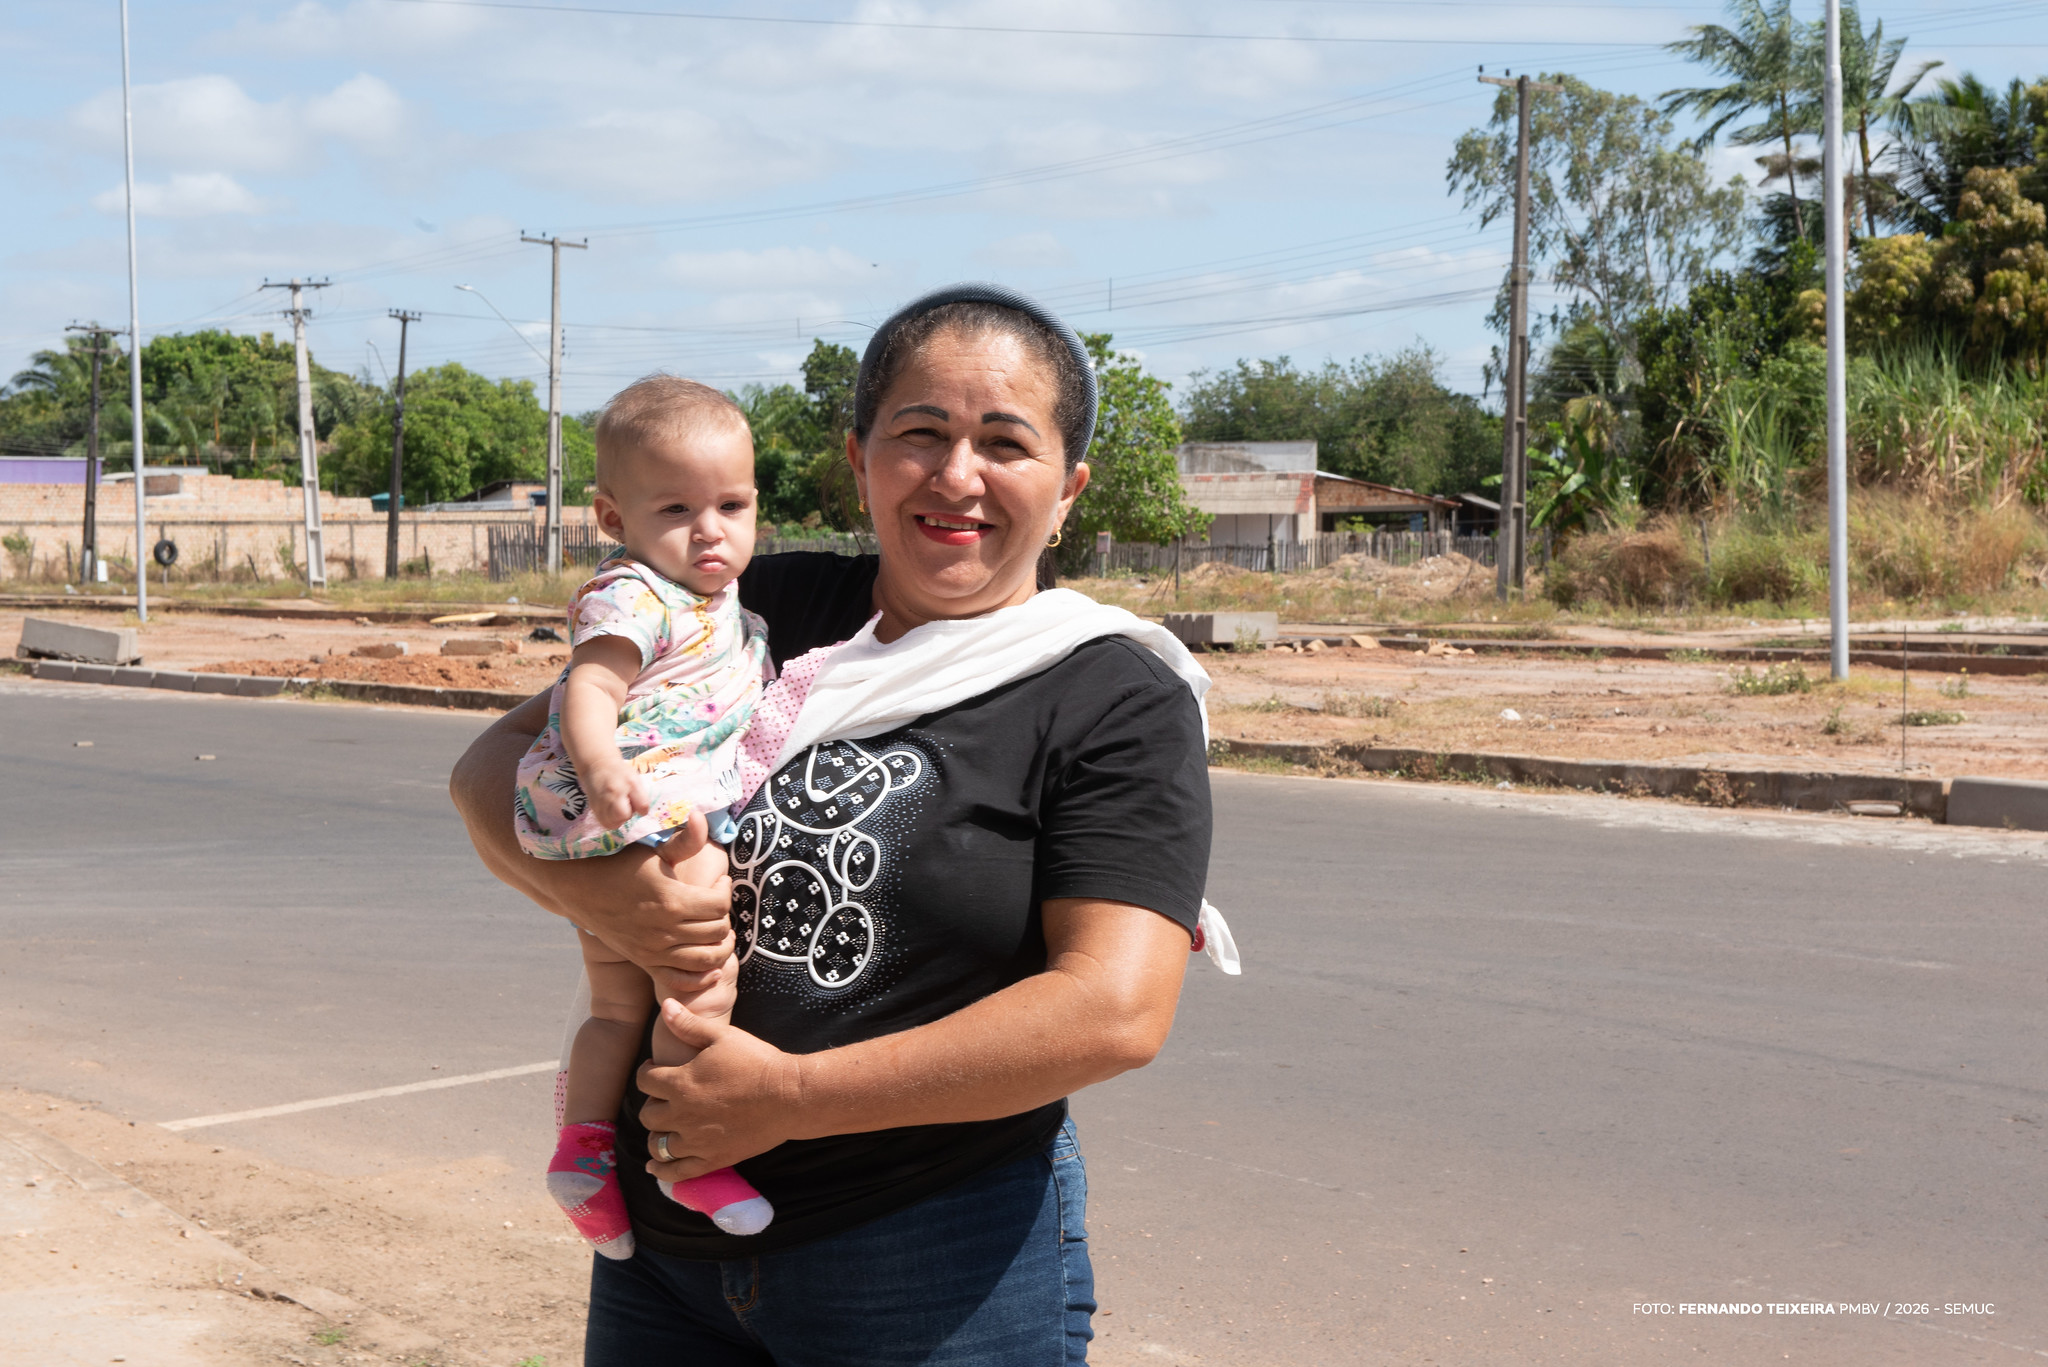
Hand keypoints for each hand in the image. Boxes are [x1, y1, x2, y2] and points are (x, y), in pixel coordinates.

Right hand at [547, 844, 735, 981]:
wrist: (578, 887)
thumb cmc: (618, 863)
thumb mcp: (652, 849)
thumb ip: (683, 840)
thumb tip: (699, 816)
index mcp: (672, 900)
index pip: (720, 905)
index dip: (726, 891)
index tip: (720, 881)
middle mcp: (665, 930)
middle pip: (717, 932)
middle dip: (724, 916)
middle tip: (716, 903)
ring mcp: (654, 951)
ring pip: (706, 959)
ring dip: (719, 946)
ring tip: (716, 929)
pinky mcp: (644, 962)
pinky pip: (680, 980)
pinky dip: (700, 978)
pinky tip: (709, 966)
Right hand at [583, 759, 651, 830]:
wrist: (597, 766)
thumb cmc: (620, 773)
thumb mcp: (635, 781)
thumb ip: (641, 797)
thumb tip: (642, 813)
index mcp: (627, 786)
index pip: (638, 808)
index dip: (640, 809)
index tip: (637, 804)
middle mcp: (612, 794)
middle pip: (622, 817)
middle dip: (626, 815)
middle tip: (625, 806)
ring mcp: (601, 802)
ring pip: (612, 824)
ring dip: (617, 820)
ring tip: (617, 808)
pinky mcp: (593, 808)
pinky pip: (604, 822)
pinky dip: (609, 820)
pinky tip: (611, 812)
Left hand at [638, 1001, 803, 1179]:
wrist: (789, 1095)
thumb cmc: (757, 1061)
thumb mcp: (723, 1036)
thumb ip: (689, 1024)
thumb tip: (665, 1005)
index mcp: (680, 1083)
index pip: (644, 1080)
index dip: (647, 1072)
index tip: (656, 1070)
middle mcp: (681, 1114)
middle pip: (648, 1114)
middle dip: (653, 1103)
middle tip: (667, 1098)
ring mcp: (695, 1141)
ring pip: (657, 1144)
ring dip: (657, 1134)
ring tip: (664, 1128)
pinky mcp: (711, 1159)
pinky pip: (675, 1172)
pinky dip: (661, 1170)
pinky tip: (655, 1165)